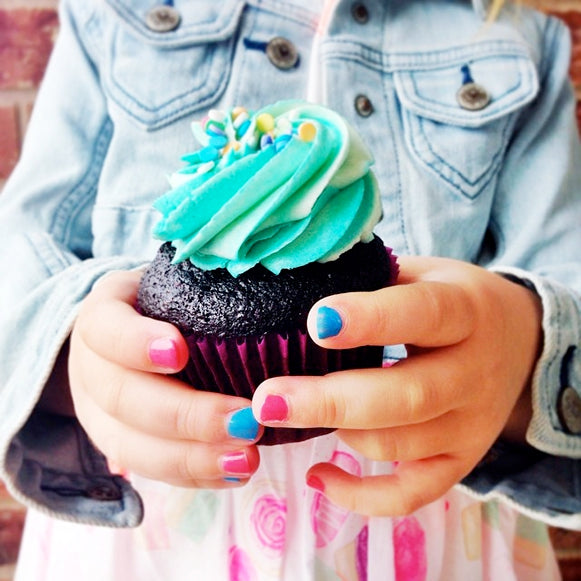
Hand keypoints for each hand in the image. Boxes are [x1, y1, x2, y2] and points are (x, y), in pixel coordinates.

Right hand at [68, 270, 261, 487]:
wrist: (128, 338)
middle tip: (246, 421)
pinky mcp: (117, 446)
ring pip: (131, 446)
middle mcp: (91, 368)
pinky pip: (150, 469)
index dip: (135, 343)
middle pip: (122, 398)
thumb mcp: (175, 284)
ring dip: (193, 458)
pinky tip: (235, 472)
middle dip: (186, 415)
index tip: (179, 351)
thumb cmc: (165, 307)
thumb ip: (206, 289)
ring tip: (248, 457)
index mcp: (101, 317)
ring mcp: (98, 414)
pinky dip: (195, 475)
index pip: (105, 329)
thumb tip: (280, 301)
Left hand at [252, 256, 541, 515]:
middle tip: (267, 400)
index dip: (370, 319)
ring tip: (285, 414)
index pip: (422, 314)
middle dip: (331, 401)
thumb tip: (299, 280)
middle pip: (408, 396)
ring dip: (338, 434)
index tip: (315, 323)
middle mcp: (473, 373)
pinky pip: (413, 493)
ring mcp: (471, 425)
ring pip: (402, 445)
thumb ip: (371, 276)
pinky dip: (362, 496)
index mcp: (465, 311)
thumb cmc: (450, 299)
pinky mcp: (461, 460)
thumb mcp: (422, 273)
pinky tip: (318, 476)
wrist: (518, 340)